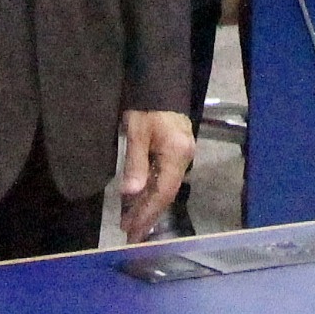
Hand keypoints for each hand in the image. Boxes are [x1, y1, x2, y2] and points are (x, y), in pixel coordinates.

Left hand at [116, 109, 195, 240]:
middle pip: (165, 193)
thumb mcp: (137, 132)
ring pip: (165, 187)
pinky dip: (152, 192)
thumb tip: (130, 194)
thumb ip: (135, 163)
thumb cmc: (147, 105)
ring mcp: (183, 155)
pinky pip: (165, 178)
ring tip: (132, 223)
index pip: (162, 192)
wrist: (161, 80)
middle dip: (147, 215)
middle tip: (130, 234)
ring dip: (149, 205)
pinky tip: (141, 200)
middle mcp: (184, 158)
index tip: (132, 230)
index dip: (147, 213)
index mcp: (176, 154)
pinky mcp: (178, 151)